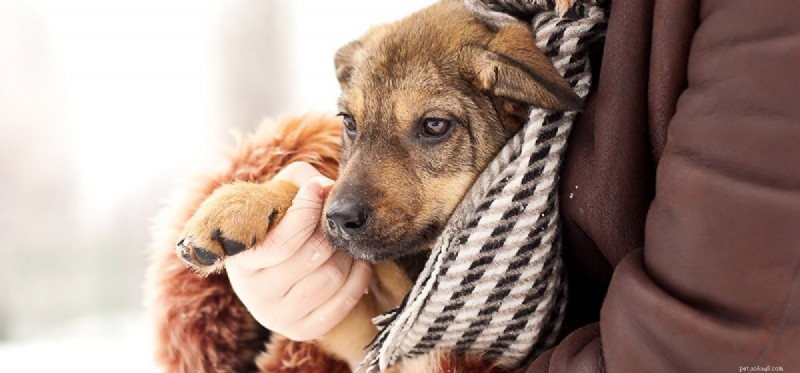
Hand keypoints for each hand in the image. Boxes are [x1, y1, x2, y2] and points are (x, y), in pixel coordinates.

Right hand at [225, 162, 372, 341]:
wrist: (276, 264)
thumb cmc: (277, 223)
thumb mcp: (277, 196)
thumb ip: (298, 181)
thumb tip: (324, 187)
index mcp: (241, 260)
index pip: (281, 243)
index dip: (306, 212)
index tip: (318, 188)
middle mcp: (254, 294)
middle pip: (312, 258)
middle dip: (331, 232)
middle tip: (335, 219)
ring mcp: (277, 317)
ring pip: (331, 278)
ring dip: (347, 253)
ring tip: (344, 238)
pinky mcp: (302, 330)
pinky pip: (343, 303)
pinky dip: (358, 277)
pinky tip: (355, 261)